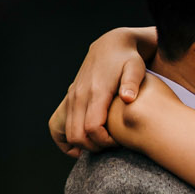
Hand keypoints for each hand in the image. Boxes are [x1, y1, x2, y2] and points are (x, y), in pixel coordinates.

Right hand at [59, 27, 155, 154]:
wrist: (110, 46)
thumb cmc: (128, 59)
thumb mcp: (136, 68)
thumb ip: (132, 83)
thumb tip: (128, 98)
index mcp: (96, 92)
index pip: (92, 128)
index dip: (105, 141)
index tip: (119, 141)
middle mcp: (79, 96)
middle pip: (77, 135)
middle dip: (94, 147)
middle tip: (111, 145)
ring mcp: (72, 98)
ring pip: (67, 133)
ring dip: (83, 144)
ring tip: (102, 143)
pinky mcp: (69, 99)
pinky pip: (58, 127)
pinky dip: (67, 140)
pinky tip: (84, 142)